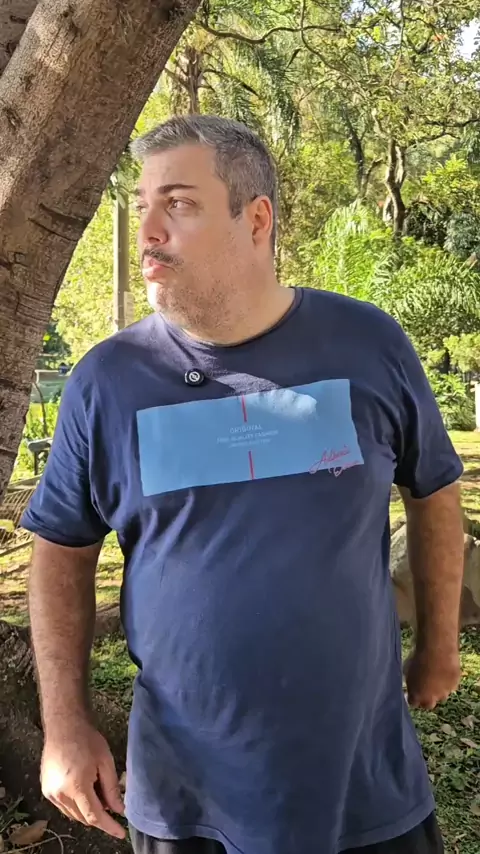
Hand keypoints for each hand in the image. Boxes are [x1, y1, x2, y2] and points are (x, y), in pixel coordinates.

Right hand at [41, 721, 125, 838]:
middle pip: (83, 818)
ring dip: (87, 811)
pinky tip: (84, 790)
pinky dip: (76, 805)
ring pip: (73, 815)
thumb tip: (119, 810)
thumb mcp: (105, 762)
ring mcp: (50, 793)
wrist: (64, 726)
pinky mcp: (45, 790)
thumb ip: (112, 789)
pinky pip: (64, 807)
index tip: (121, 833)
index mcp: (77, 786)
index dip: (109, 827)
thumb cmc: (87, 740)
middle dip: (100, 816)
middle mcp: (60, 794)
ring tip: (97, 792)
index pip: (95, 816)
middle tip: (112, 802)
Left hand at [404, 646, 460, 710]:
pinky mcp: (455, 685)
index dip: (413, 697)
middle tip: (424, 687)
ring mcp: (444, 693)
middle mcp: (431, 699)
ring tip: (435, 676)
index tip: (412, 691)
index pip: (413, 703)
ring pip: (441, 696)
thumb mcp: (406, 671)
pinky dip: (447, 681)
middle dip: (426, 698)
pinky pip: (450, 686)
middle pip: (428, 704)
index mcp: (417, 696)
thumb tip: (411, 685)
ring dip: (438, 690)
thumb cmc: (417, 657)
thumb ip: (410, 682)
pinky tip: (444, 670)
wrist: (436, 649)